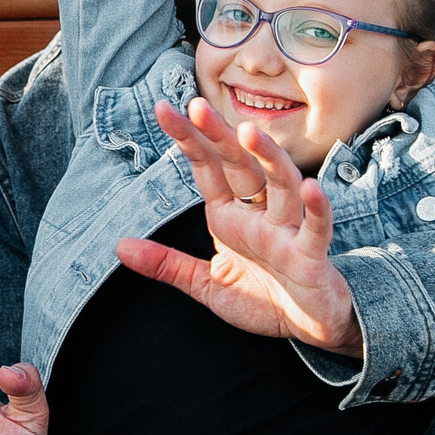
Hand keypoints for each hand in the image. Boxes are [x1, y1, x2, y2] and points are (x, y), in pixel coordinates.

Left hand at [117, 99, 361, 355]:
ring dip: (268, 157)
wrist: (308, 327)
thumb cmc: (264, 298)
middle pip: (241, 166)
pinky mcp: (311, 256)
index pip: (207, 169)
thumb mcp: (206, 284)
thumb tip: (118, 247)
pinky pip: (316, 228)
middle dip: (220, 136)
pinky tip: (311, 188)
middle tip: (197, 106)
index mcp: (231, 217)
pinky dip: (316, 209)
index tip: (163, 109)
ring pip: (282, 185)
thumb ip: (167, 264)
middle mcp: (259, 215)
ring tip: (249, 132)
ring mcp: (287, 232)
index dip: (188, 139)